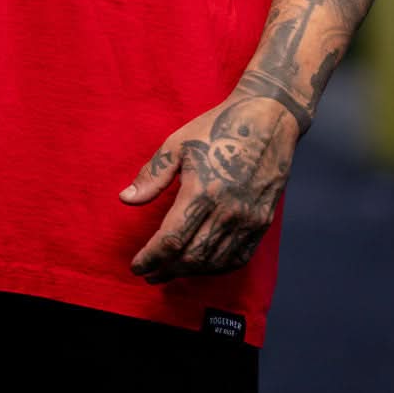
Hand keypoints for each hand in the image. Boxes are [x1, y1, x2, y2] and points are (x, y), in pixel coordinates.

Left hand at [119, 92, 298, 281]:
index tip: (136, 266)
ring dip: (189, 272)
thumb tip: (125, 199)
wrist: (267, 118)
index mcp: (202, 191)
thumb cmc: (218, 127)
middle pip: (191, 256)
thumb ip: (152, 175)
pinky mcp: (262, 222)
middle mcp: (227, 211)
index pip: (171, 239)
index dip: (151, 258)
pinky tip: (202, 265)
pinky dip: (217, 268)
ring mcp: (248, 219)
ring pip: (214, 262)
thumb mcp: (178, 144)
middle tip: (149, 274)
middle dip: (166, 270)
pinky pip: (238, 257)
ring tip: (170, 272)